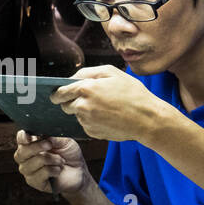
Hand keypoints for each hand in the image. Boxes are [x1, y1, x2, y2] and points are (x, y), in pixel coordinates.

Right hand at [14, 130, 88, 196]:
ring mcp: (29, 171)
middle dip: (35, 147)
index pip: (20, 139)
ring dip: (49, 160)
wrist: (79, 171)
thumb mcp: (64, 141)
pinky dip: (52, 170)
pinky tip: (58, 170)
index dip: (22, 137)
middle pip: (21, 153)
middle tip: (49, 145)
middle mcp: (27, 158)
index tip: (29, 137)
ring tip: (60, 160)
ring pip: (30, 164)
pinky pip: (39, 175)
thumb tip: (42, 135)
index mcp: (32, 144)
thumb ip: (52, 137)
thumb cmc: (69, 154)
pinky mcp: (35, 183)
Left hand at [49, 65, 166, 141]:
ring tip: (104, 107)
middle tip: (86, 99)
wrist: (147, 119)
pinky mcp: (93, 132)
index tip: (57, 94)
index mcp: (85, 88)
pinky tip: (107, 117)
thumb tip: (72, 78)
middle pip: (65, 105)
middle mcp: (82, 106)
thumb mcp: (112, 72)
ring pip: (77, 115)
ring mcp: (87, 121)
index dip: (57, 93)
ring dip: (84, 111)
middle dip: (71, 101)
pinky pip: (86, 124)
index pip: (60, 92)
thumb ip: (88, 72)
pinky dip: (92, 120)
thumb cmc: (132, 93)